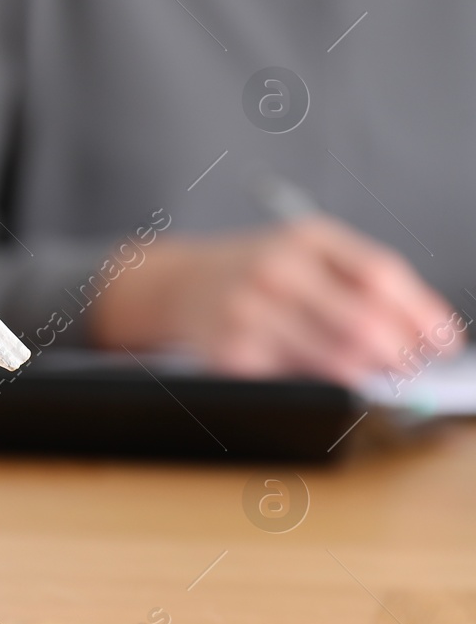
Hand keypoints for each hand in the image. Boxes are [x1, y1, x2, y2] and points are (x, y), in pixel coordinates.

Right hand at [88, 215, 464, 383]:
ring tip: (381, 376)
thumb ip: (362, 279)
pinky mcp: (232, 354)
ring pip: (335, 359)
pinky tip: (332, 379)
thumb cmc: (257, 270)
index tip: (446, 341)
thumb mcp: (306, 252)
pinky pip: (297, 379)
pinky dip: (324, 384)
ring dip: (371, 374)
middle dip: (401, 353)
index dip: (422, 313)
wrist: (178, 286)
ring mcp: (249, 313)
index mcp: (305, 239)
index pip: (380, 275)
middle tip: (414, 368)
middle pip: (361, 322)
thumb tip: (426, 330)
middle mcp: (275, 270)